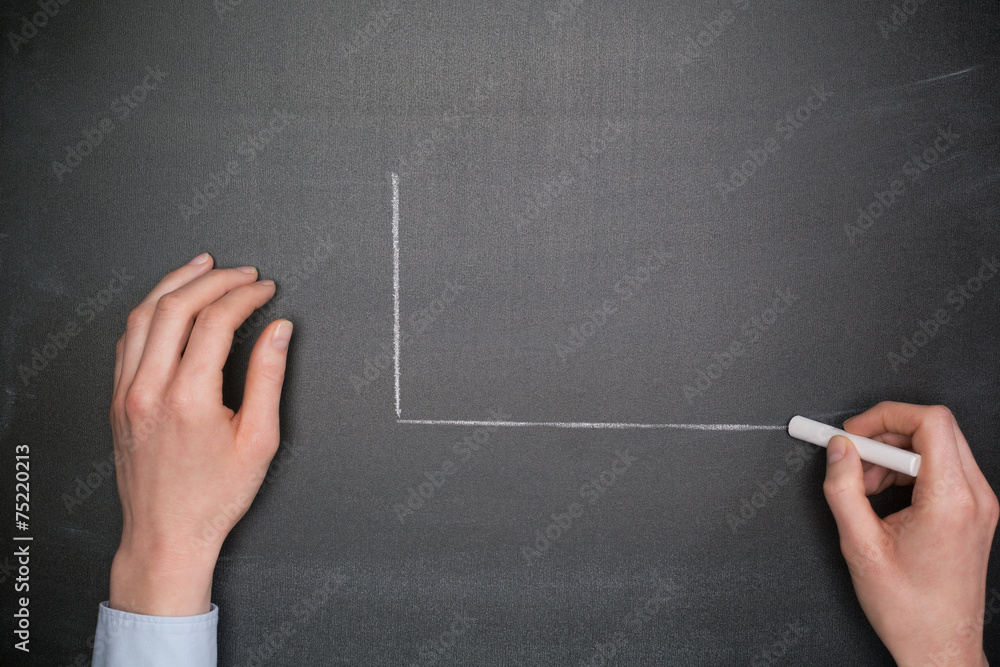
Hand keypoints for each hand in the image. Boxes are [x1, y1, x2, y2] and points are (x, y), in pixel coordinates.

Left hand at [108, 253, 291, 615]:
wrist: (167, 535)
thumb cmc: (214, 497)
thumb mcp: (260, 440)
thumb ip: (269, 377)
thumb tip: (278, 332)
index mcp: (189, 397)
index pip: (216, 321)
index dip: (245, 296)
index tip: (265, 290)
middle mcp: (150, 389)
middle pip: (176, 307)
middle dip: (213, 279)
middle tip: (243, 274)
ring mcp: (127, 393)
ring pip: (142, 316)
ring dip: (174, 283)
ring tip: (202, 266)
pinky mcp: (117, 401)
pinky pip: (127, 340)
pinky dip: (149, 312)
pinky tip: (167, 304)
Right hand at [823, 402, 997, 665]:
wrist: (941, 645)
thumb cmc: (910, 608)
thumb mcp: (860, 545)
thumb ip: (843, 489)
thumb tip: (838, 450)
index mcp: (951, 501)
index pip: (930, 421)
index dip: (885, 415)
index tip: (853, 433)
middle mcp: (974, 497)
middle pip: (934, 428)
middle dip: (885, 435)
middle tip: (852, 457)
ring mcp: (979, 504)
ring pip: (937, 446)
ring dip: (894, 454)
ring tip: (864, 485)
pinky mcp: (973, 511)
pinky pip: (942, 468)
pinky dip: (908, 470)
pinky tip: (883, 494)